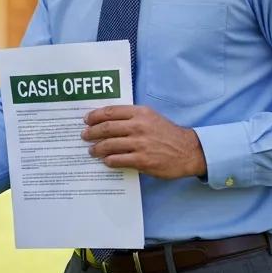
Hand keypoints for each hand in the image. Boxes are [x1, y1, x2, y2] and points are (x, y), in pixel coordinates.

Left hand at [82, 105, 206, 178]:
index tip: (86, 120)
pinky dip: (109, 160)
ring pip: (110, 145)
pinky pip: (119, 160)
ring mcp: (140, 144)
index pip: (111, 112)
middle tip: (84, 136)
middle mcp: (139, 126)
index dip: (95, 116)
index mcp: (140, 112)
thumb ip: (131, 116)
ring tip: (92, 150)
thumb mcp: (150, 117)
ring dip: (97, 148)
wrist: (187, 150)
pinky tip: (106, 161)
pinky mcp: (143, 160)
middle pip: (107, 128)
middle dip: (91, 132)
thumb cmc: (166, 133)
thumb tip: (107, 120)